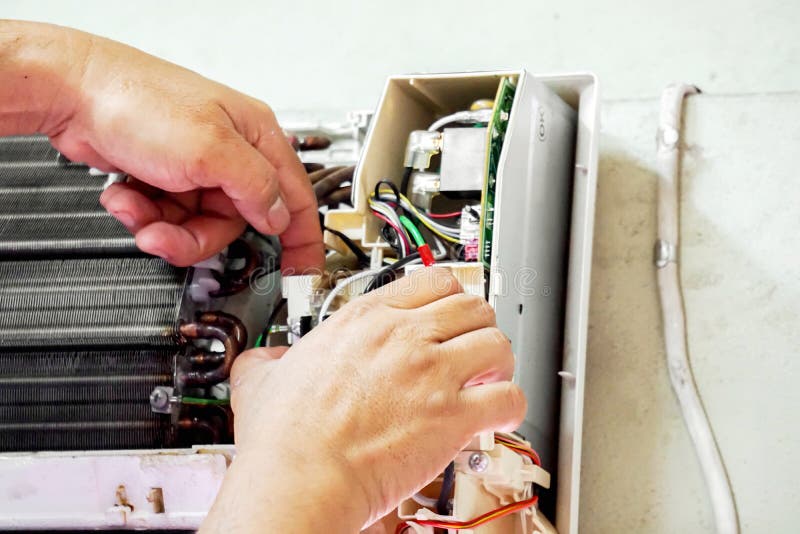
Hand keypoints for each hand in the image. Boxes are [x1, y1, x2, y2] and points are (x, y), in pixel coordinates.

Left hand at [1, 21, 321, 269]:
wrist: (70, 92)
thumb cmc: (138, 100)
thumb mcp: (211, 150)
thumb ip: (255, 187)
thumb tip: (278, 217)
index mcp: (257, 138)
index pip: (295, 198)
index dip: (302, 240)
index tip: (301, 274)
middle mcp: (232, 153)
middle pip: (235, 223)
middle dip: (197, 236)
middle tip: (167, 235)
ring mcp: (198, 166)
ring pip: (198, 225)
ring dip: (163, 226)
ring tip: (137, 209)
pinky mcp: (167, 175)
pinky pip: (169, 216)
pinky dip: (144, 213)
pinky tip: (126, 194)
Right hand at [203, 268, 525, 531]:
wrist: (300, 477)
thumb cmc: (284, 437)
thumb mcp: (262, 376)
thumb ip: (270, 358)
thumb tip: (266, 360)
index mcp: (365, 320)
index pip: (431, 280)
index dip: (447, 295)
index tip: (449, 310)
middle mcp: (404, 337)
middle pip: (471, 306)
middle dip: (477, 325)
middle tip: (470, 345)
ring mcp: (432, 373)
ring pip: (496, 343)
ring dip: (499, 360)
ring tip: (490, 377)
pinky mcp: (452, 415)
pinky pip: (508, 397)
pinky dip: (511, 404)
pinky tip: (499, 414)